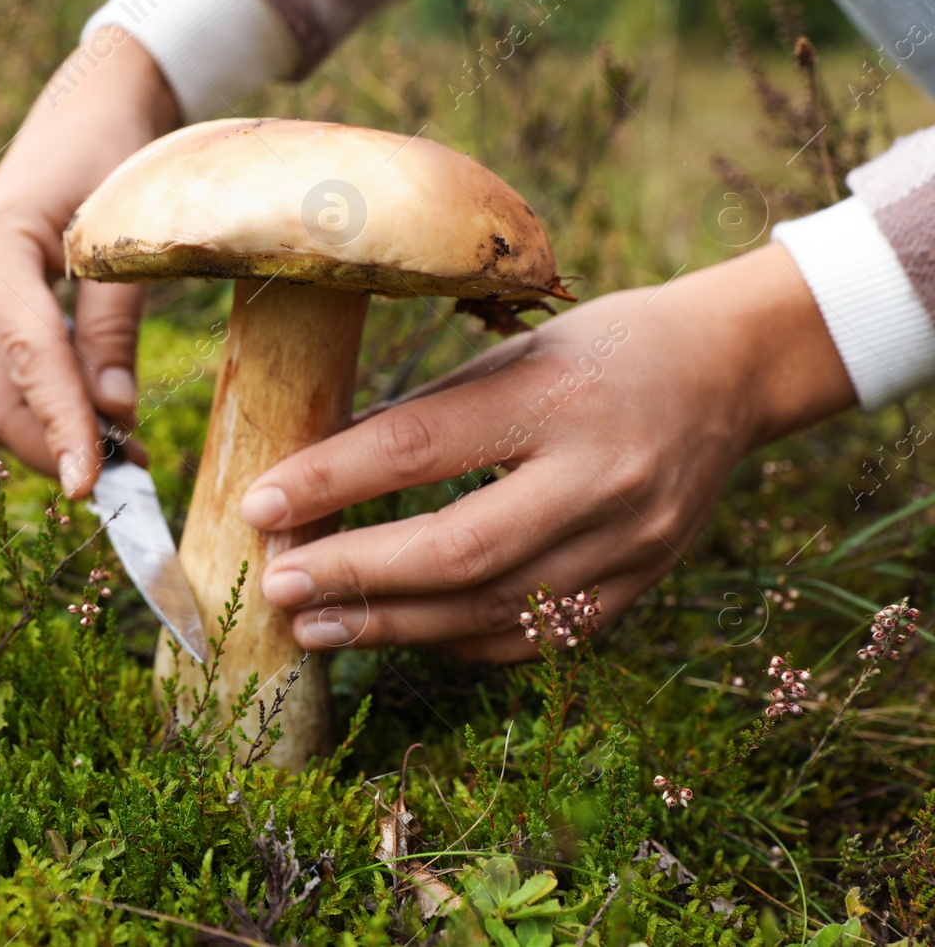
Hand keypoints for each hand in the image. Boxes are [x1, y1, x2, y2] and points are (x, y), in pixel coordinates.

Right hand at [0, 27, 178, 494]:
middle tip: (129, 483)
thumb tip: (113, 414)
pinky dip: (51, 408)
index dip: (59, 428)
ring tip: (127, 457)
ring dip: (53, 435)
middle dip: (54, 446)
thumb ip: (113, 321)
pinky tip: (103, 422)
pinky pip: (10, 374)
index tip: (91, 486)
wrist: (97, 101)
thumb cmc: (119, 149)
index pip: (27, 360)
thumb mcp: (125, 229)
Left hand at [239, 243, 855, 660]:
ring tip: (311, 625)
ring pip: (490, 610)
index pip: (421, 447)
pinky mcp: (637, 586)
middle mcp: (600, 477)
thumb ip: (424, 415)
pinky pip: (531, 637)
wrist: (729, 374)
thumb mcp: (511, 353)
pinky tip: (397, 633)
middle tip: (276, 585)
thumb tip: (317, 473)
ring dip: (389, 626)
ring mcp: (628, 543)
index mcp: (557, 395)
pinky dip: (454, 640)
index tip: (259, 505)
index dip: (331, 482)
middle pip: (458, 550)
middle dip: (354, 576)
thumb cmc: (599, 349)